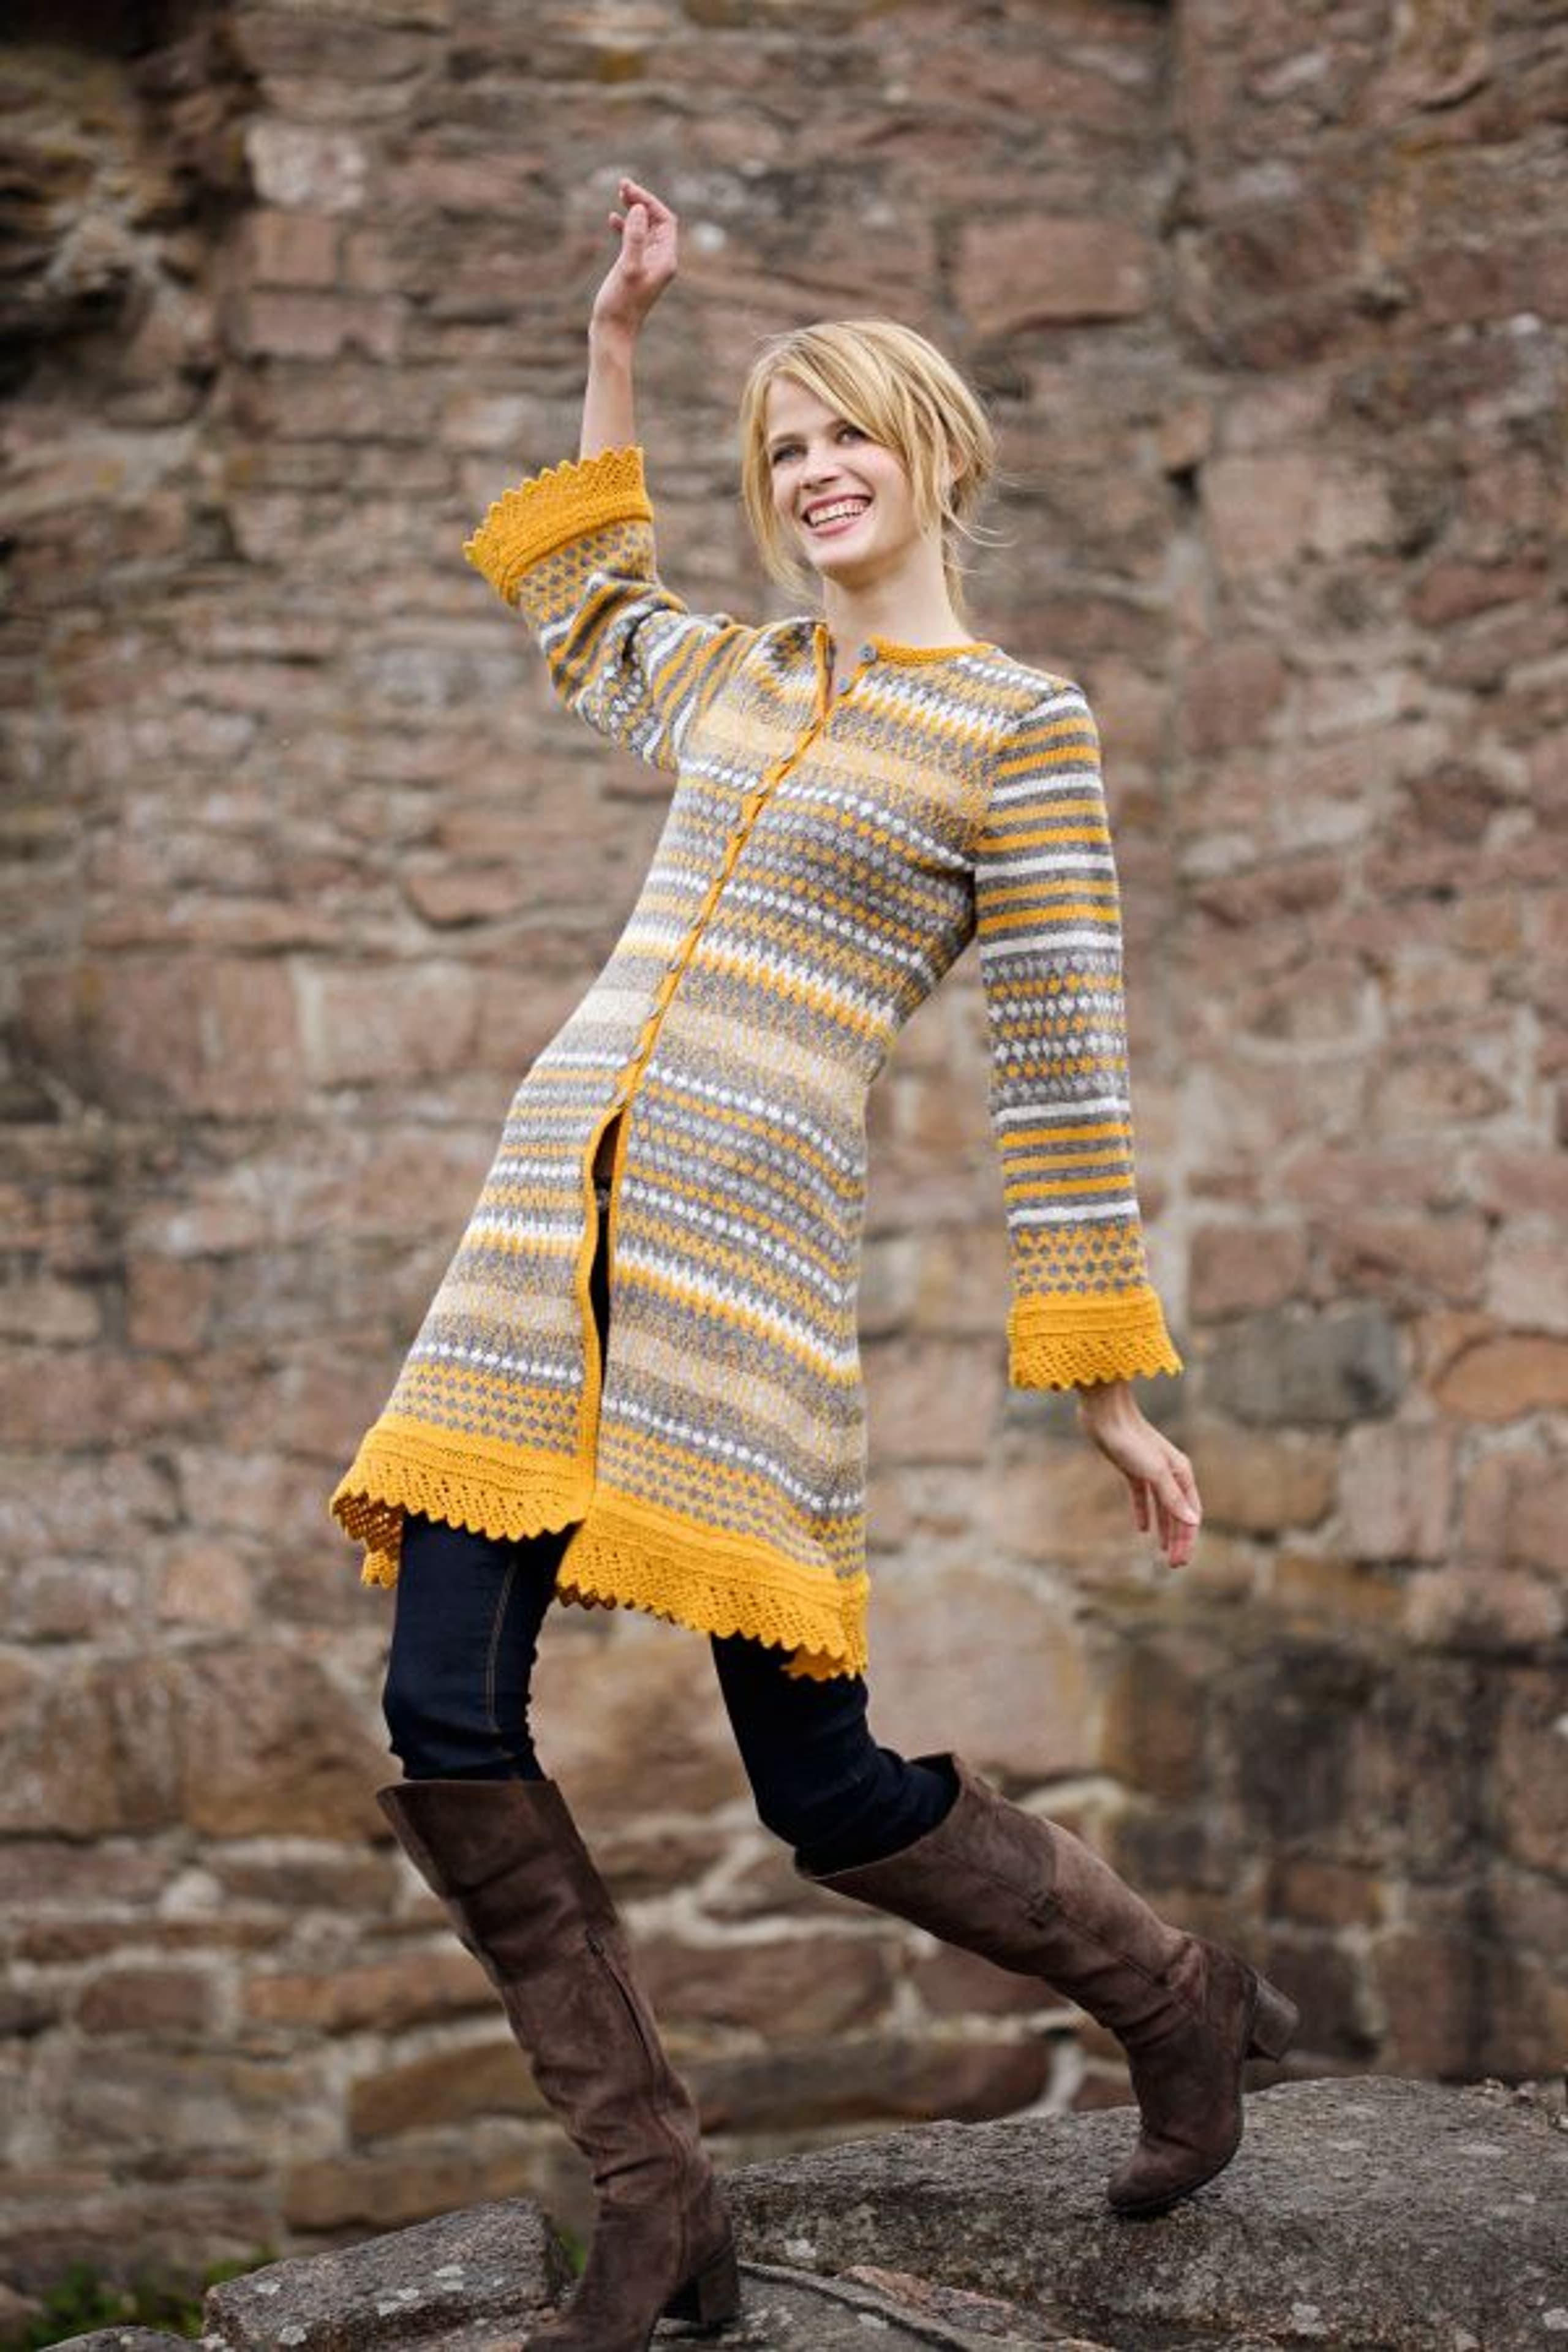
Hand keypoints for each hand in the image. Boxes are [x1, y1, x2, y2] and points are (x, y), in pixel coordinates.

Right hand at [591, 175, 678, 339]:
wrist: (613, 333)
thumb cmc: (620, 306)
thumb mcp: (627, 269)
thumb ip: (634, 239)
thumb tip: (638, 209)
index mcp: (666, 260)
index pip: (665, 220)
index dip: (649, 202)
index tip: (629, 190)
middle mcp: (661, 261)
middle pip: (656, 221)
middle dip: (641, 202)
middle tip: (623, 185)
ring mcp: (648, 265)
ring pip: (645, 229)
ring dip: (633, 211)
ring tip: (619, 194)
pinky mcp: (635, 269)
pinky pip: (634, 241)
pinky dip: (625, 227)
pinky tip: (612, 219)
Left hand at [1075, 1381, 1201, 1569]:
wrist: (1105, 1414)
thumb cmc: (1131, 1439)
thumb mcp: (1153, 1471)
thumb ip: (1172, 1497)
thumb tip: (1192, 1522)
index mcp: (1182, 1474)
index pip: (1190, 1514)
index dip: (1187, 1539)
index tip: (1181, 1562)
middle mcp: (1171, 1473)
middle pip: (1177, 1513)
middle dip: (1178, 1540)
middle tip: (1174, 1565)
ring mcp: (1151, 1471)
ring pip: (1162, 1507)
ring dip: (1164, 1530)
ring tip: (1163, 1553)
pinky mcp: (1132, 1468)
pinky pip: (1143, 1496)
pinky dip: (1145, 1512)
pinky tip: (1142, 1529)